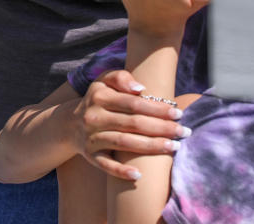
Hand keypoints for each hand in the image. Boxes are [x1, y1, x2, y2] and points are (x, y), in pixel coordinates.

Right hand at [72, 70, 189, 180]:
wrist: (69, 124)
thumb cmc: (97, 99)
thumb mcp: (104, 81)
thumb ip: (121, 78)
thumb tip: (141, 89)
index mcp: (100, 97)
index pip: (134, 103)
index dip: (157, 108)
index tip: (178, 113)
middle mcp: (94, 117)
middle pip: (133, 123)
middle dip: (161, 128)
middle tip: (184, 131)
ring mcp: (92, 138)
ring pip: (124, 143)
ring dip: (150, 147)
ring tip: (174, 147)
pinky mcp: (90, 155)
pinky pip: (106, 165)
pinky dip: (121, 172)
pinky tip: (139, 176)